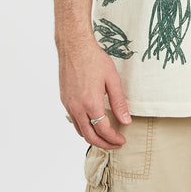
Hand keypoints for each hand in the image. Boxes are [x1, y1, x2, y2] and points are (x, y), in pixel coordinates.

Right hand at [59, 36, 131, 150]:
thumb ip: (119, 103)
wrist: (74, 46)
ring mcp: (68, 104)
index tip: (122, 141)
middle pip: (89, 136)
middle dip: (104, 144)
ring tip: (105, 136)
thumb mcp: (112, 80)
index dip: (114, 139)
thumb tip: (126, 121)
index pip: (103, 130)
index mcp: (91, 103)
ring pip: (79, 130)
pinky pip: (73, 120)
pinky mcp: (64, 100)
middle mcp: (77, 107)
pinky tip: (92, 122)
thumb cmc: (94, 60)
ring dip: (92, 137)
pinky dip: (83, 127)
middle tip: (115, 144)